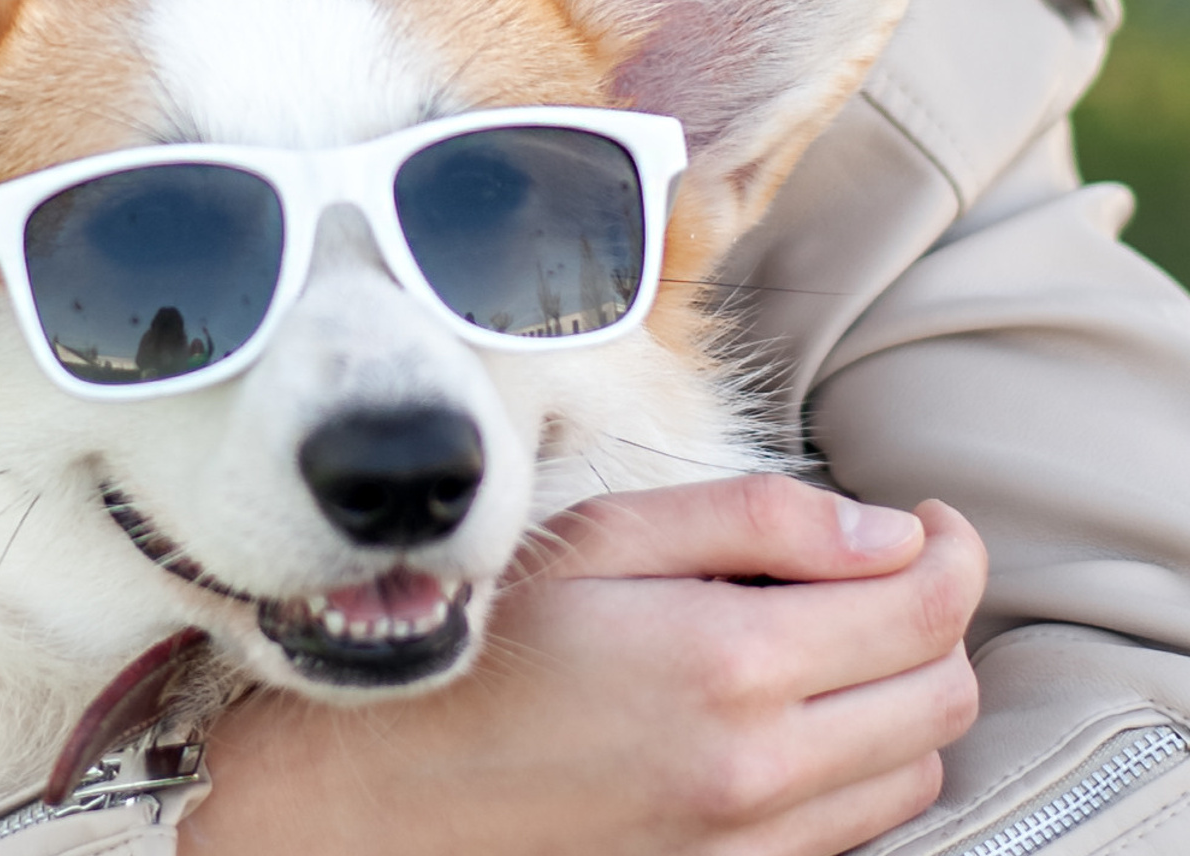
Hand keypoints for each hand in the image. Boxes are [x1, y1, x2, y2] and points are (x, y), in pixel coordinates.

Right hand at [182, 476, 985, 855]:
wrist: (391, 785)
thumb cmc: (485, 639)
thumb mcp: (598, 537)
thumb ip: (750, 520)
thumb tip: (886, 530)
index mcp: (728, 659)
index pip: (921, 606)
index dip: (948, 548)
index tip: (926, 518)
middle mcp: (760, 769)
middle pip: (941, 691)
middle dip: (938, 616)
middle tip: (888, 566)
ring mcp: (750, 844)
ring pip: (915, 769)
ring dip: (907, 695)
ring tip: (837, 636)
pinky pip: (859, 831)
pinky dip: (864, 765)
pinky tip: (796, 714)